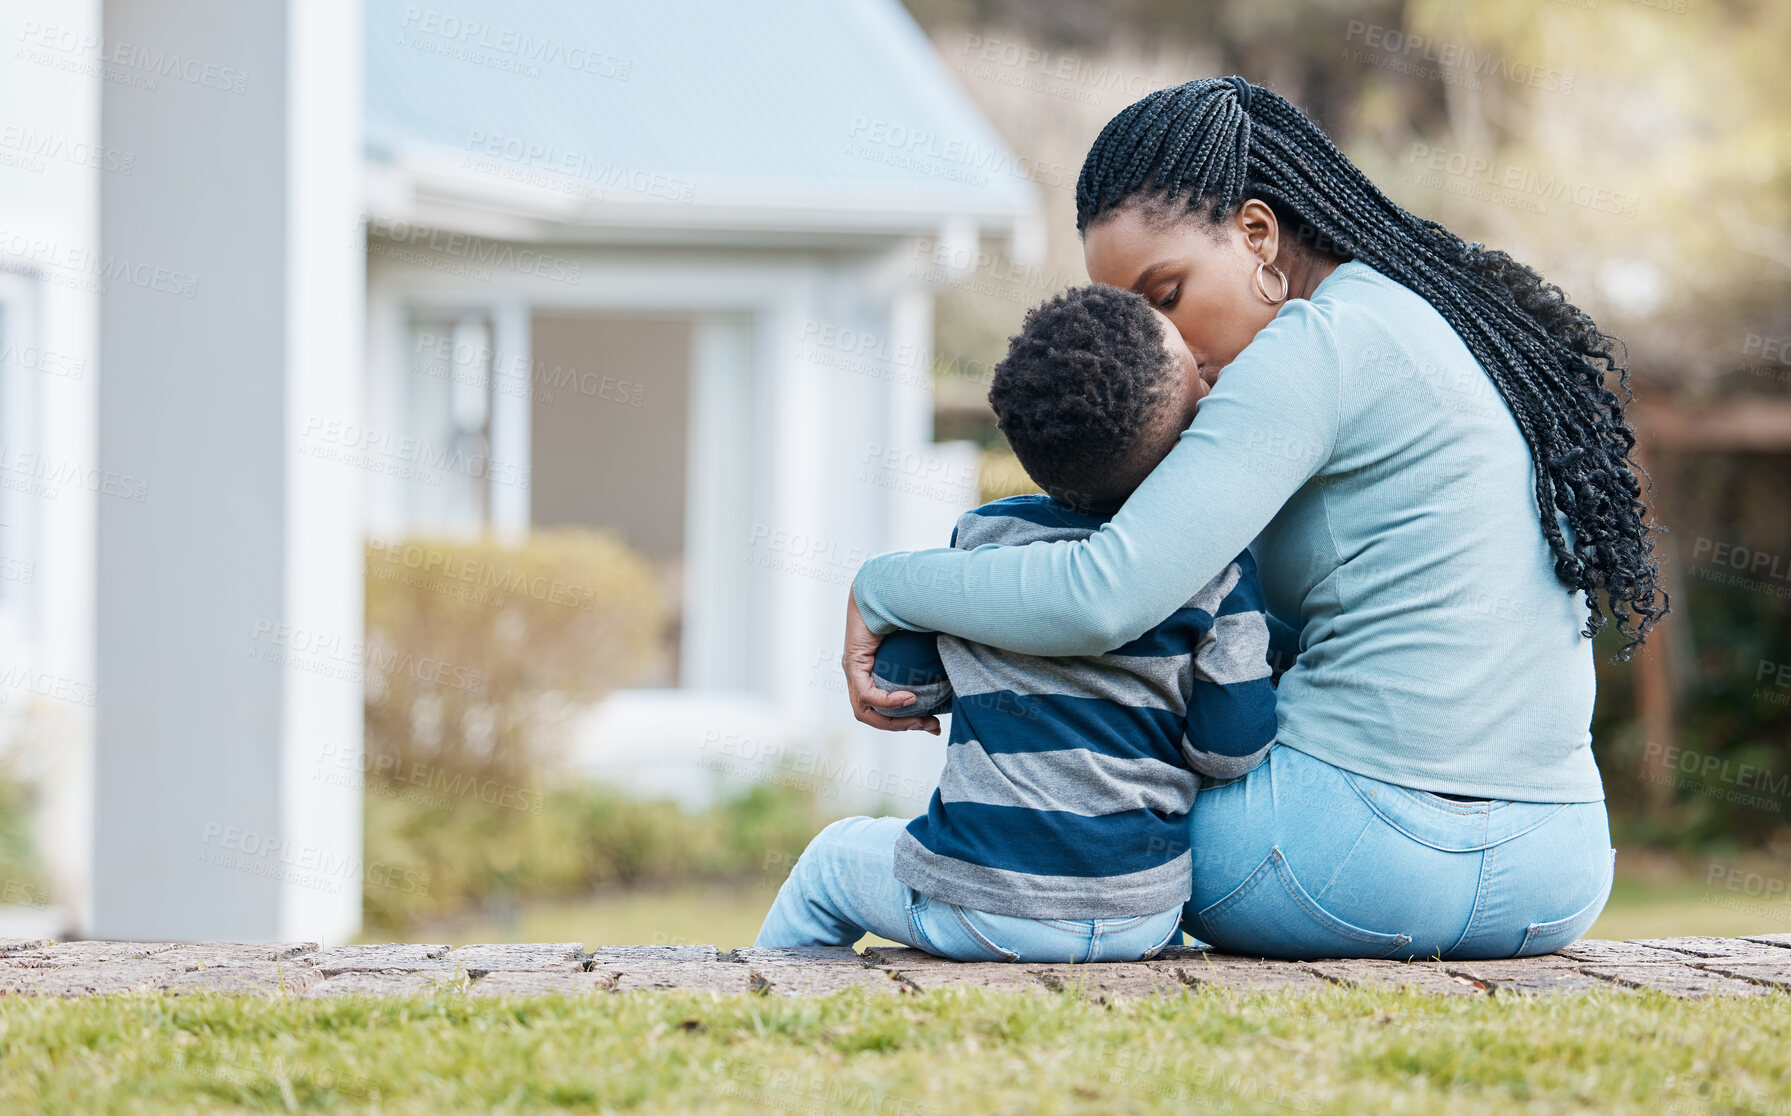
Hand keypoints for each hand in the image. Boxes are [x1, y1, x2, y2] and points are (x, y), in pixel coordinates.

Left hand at [843, 589, 940, 733]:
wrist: (886, 584)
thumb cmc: (907, 607)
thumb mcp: (923, 644)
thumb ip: (933, 661)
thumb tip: (962, 671)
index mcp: (871, 671)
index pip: (882, 711)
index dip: (907, 722)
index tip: (934, 725)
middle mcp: (858, 674)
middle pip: (873, 717)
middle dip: (903, 726)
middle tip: (931, 727)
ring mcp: (853, 670)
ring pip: (866, 712)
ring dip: (894, 721)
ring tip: (920, 719)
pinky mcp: (853, 663)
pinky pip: (867, 693)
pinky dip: (889, 701)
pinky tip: (910, 699)